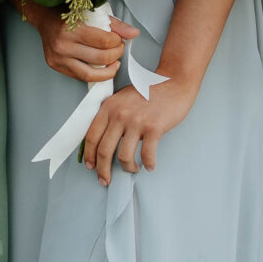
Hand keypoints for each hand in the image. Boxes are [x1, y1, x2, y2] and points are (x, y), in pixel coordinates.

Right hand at [19, 0, 130, 82]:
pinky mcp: (55, 65)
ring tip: (113, 63)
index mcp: (71, 28)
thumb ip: (115, 25)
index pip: (104, 41)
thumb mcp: (93, 13)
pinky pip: (79, 76)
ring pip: (90, 74)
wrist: (44, 17)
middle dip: (116, 54)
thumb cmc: (68, 13)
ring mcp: (57, 57)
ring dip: (108, 70)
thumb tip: (133, 33)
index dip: (117, 42)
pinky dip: (94, 74)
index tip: (119, 39)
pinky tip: (100, 67)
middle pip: (100, 58)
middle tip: (118, 49)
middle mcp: (62, 45)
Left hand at [80, 74, 196, 184]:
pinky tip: (149, 165)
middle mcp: (119, 115)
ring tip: (132, 168)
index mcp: (108, 108)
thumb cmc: (148, 91)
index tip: (91, 166)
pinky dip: (148, 164)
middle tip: (105, 179)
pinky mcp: (154, 128)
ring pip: (124, 156)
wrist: (172, 82)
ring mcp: (137, 122)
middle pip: (104, 150)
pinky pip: (147, 154)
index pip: (91, 136)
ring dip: (127, 168)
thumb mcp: (121, 98)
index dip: (89, 155)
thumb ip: (111, 115)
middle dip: (102, 169)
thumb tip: (102, 139)